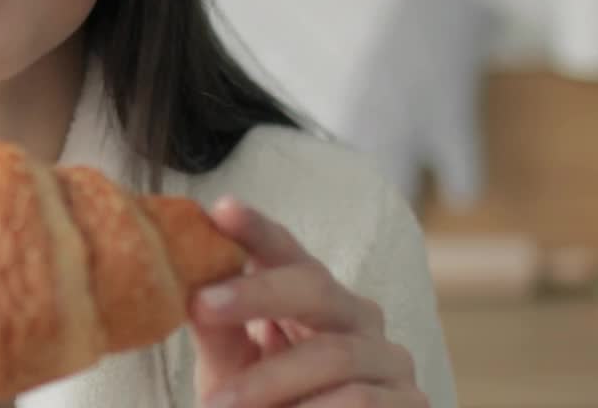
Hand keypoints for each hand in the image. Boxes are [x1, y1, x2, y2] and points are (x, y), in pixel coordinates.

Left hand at [190, 198, 426, 406]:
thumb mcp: (231, 371)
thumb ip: (217, 332)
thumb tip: (185, 287)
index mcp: (311, 297)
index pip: (284, 252)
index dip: (255, 229)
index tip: (221, 210)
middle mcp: (355, 316)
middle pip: (315, 287)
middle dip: (255, 293)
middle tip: (201, 306)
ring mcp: (389, 359)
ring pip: (334, 354)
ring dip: (269, 381)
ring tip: (218, 406)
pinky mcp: (411, 403)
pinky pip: (363, 401)